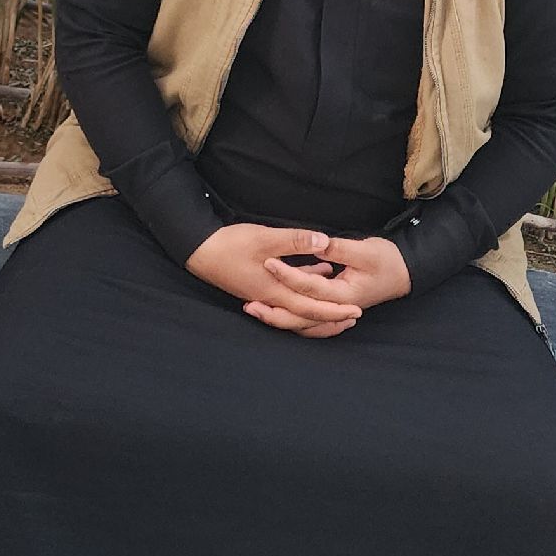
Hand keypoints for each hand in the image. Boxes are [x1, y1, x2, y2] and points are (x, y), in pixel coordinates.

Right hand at [185, 223, 360, 338]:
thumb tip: (324, 242)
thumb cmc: (231, 245)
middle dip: (331, 316)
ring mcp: (265, 293)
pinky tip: (318, 271)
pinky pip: (288, 293)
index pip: (311, 308)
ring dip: (319, 303)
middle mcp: (271, 298)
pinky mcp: (260, 284)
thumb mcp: (265, 239)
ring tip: (341, 298)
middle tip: (354, 315)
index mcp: (275, 292)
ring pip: (298, 305)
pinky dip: (305, 287)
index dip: (334, 311)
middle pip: (306, 314)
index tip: (356, 312)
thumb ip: (295, 241)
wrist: (199, 250)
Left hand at [245, 235, 411, 331]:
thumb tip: (315, 243)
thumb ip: (339, 249)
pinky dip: (290, 314)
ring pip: (302, 321)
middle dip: (274, 312)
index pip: (309, 287)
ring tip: (253, 308)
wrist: (404, 273)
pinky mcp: (331, 306)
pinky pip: (307, 316)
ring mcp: (333, 310)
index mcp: (343, 294)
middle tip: (248, 304)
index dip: (287, 274)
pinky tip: (273, 305)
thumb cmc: (388, 260)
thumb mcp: (366, 251)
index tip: (268, 261)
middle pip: (300, 316)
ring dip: (278, 316)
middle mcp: (336, 307)